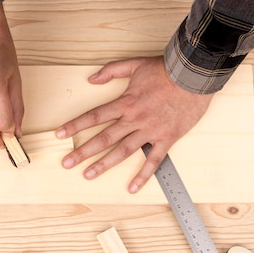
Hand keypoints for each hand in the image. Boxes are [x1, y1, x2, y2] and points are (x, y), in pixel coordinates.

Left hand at [56, 56, 212, 192]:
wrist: (194, 76)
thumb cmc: (166, 70)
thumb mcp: (135, 64)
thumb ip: (111, 70)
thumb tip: (91, 78)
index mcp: (125, 102)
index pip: (94, 116)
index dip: (75, 126)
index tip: (60, 134)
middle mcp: (134, 119)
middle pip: (104, 138)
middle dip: (83, 151)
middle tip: (67, 163)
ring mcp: (150, 131)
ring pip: (123, 151)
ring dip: (104, 164)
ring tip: (88, 175)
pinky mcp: (166, 138)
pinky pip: (153, 160)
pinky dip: (143, 175)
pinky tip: (132, 188)